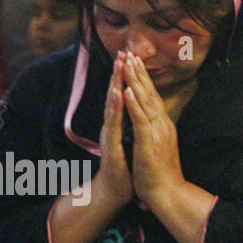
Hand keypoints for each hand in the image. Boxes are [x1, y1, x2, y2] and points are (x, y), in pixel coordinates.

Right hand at [95, 51, 133, 207]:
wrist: (115, 191)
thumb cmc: (124, 168)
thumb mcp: (129, 141)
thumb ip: (128, 126)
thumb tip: (132, 112)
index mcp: (119, 124)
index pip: (122, 96)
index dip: (125, 77)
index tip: (130, 57)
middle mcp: (112, 126)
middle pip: (115, 95)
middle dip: (118, 73)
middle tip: (121, 52)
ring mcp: (110, 134)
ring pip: (113, 104)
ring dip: (115, 84)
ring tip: (118, 66)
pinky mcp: (111, 144)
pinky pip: (114, 122)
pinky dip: (116, 106)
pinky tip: (117, 93)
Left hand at [121, 51, 183, 206]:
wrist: (168, 194)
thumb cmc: (160, 176)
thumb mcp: (157, 150)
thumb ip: (155, 137)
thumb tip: (153, 130)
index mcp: (162, 126)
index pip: (152, 98)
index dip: (144, 80)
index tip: (136, 63)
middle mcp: (161, 125)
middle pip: (149, 93)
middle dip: (139, 72)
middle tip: (131, 52)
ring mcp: (156, 132)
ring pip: (145, 101)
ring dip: (136, 81)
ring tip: (127, 62)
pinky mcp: (149, 142)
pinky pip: (140, 119)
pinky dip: (133, 104)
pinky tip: (127, 90)